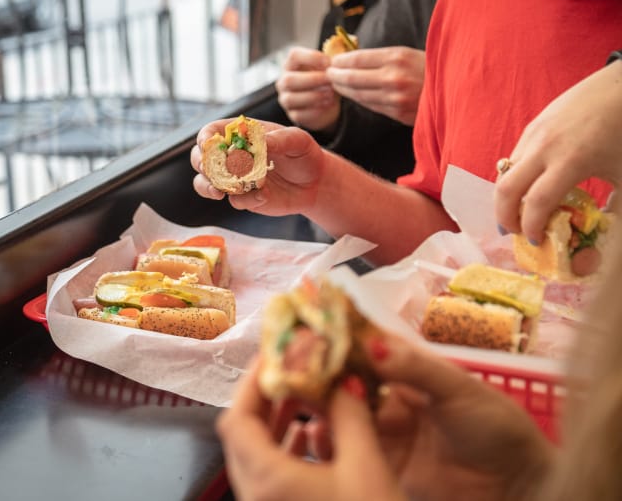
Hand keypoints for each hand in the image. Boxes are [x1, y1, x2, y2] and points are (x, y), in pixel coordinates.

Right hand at [190, 119, 325, 216]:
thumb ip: (280, 139)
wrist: (315, 184)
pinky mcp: (243, 198)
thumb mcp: (298, 140)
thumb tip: (262, 142)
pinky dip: (245, 200)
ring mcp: (235, 178)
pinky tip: (264, 197)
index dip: (205, 138)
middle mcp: (232, 155)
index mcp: (241, 134)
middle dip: (201, 164)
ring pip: (206, 182)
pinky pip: (234, 201)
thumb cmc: (304, 154)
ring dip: (208, 187)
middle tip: (209, 171)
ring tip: (219, 192)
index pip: (212, 131)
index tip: (207, 145)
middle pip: (201, 157)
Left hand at [216, 358, 406, 500]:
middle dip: (262, 398)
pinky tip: (309, 439)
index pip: (237, 417)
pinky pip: (266, 476)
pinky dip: (281, 450)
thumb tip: (343, 376)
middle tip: (288, 371)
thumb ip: (351, 415)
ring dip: (272, 423)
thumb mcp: (367, 467)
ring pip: (252, 456)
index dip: (252, 382)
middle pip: (240, 434)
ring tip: (299, 397)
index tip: (275, 356)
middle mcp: (253, 496)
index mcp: (266, 479)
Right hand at [217, 334, 554, 500]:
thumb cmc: (498, 429)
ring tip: (294, 390)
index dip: (339, 336)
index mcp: (409, 373)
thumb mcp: (461, 390)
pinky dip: (325, 441)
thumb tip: (373, 344)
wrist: (519, 486)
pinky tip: (313, 432)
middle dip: (318, 368)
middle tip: (289, 359)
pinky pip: (345, 451)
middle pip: (345, 379)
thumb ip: (417, 368)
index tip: (309, 323)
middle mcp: (389, 399)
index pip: (366, 349)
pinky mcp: (380, 466)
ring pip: (339, 412)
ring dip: (317, 401)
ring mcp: (383, 434)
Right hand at [275, 47, 340, 131]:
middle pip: (290, 79)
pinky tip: (327, 104)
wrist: (328, 103)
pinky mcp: (293, 115)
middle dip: (312, 80)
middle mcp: (284, 81)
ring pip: (292, 98)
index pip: (294, 55)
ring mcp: (286, 99)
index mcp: (293, 64)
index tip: (328, 62)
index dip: (311, 57)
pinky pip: (299, 114)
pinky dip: (315, 110)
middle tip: (330, 81)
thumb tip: (353, 39)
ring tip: (331, 94)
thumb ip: (341, 51)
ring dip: (314, 96)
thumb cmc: (327, 79)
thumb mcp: (333, 65)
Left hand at [326, 46, 424, 125]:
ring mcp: (395, 98)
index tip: (332, 61)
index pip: (357, 59)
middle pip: (352, 78)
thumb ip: (382, 57)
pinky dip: (358, 99)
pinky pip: (370, 105)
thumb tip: (350, 59)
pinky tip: (352, 95)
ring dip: (343, 90)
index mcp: (397, 57)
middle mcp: (394, 77)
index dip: (340, 61)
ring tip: (335, 85)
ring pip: (359, 94)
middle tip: (327, 75)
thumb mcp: (407, 54)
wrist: (455, 89)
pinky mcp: (397, 113)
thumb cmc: (428, 69)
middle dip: (335, 77)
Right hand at [495, 60, 621, 242]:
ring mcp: (534, 134)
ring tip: (520, 210)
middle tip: (513, 231)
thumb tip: (599, 234)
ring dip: (507, 196)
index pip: (537, 203)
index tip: (535, 241)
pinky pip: (514, 157)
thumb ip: (613, 207)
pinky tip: (531, 183)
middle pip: (505, 190)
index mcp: (570, 161)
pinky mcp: (533, 125)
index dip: (531, 227)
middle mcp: (544, 147)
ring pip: (505, 173)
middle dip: (503, 216)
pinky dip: (515, 177)